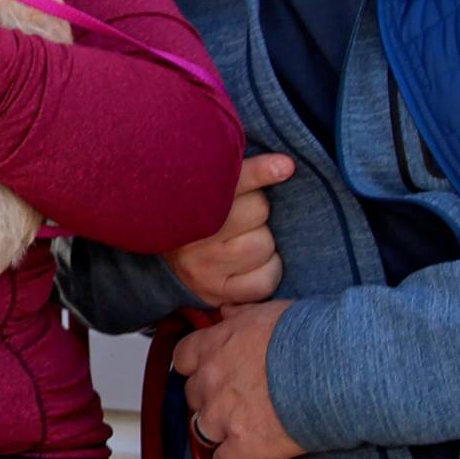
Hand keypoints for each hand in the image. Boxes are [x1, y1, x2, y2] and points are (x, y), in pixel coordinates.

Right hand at [165, 153, 292, 305]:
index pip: (232, 182)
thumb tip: (287, 165)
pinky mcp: (218, 293)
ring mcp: (202, 268)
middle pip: (257, 210)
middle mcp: (191, 235)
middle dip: (258, 210)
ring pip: (263, 246)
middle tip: (241, 216)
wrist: (172, 261)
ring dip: (263, 241)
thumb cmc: (200, 215)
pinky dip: (267, 271)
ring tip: (242, 240)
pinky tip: (251, 264)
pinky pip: (265, 281)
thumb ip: (240, 173)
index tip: (286, 166)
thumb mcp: (207, 189)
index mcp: (185, 200)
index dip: (260, 173)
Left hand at [173, 299, 304, 458]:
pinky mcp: (245, 446)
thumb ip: (239, 314)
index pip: (183, 358)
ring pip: (201, 430)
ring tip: (229, 436)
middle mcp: (210, 382)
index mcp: (213, 346)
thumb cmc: (305, 335)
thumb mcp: (265, 312)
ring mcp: (224, 416)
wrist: (333, 368)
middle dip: (207, 400)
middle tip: (228, 403)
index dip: (194, 368)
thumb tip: (226, 312)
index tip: (204, 372)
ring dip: (213, 433)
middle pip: (192, 396)